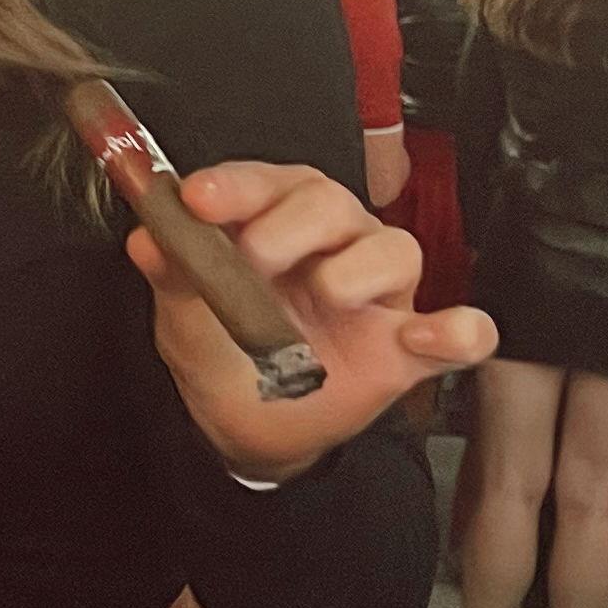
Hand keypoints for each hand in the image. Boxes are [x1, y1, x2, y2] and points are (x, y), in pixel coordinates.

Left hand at [129, 159, 496, 483]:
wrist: (245, 426)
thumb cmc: (221, 346)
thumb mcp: (184, 312)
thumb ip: (172, 272)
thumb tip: (148, 239)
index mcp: (274, 217)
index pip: (266, 182)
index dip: (236, 185)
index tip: (199, 199)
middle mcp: (332, 241)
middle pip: (331, 202)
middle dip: (291, 222)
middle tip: (255, 256)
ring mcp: (375, 292)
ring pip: (394, 248)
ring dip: (358, 266)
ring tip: (327, 294)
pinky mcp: (409, 348)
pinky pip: (459, 332)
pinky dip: (457, 331)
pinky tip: (427, 338)